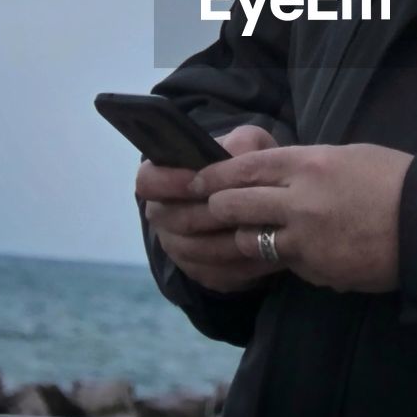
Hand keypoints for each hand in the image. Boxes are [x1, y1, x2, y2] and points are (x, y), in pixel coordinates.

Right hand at [136, 124, 283, 293]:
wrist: (255, 201)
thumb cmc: (242, 166)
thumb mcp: (247, 144)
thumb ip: (242, 142)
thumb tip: (236, 154)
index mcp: (160, 179)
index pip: (148, 182)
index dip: (169, 182)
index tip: (198, 182)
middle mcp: (163, 216)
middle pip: (178, 221)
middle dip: (213, 214)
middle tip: (244, 209)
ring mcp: (179, 249)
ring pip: (200, 251)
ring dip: (232, 241)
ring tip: (263, 232)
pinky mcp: (202, 273)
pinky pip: (219, 274)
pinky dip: (244, 264)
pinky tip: (268, 252)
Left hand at [189, 144, 414, 292]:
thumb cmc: (394, 182)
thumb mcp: (347, 157)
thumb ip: (306, 167)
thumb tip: (275, 175)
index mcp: (307, 163)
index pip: (243, 169)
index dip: (213, 176)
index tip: (196, 181)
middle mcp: (299, 201)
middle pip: (235, 206)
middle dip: (220, 208)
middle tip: (215, 210)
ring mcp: (306, 240)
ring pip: (251, 242)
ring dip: (251, 238)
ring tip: (263, 233)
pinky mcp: (318, 271)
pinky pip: (289, 265)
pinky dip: (292, 259)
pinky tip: (314, 251)